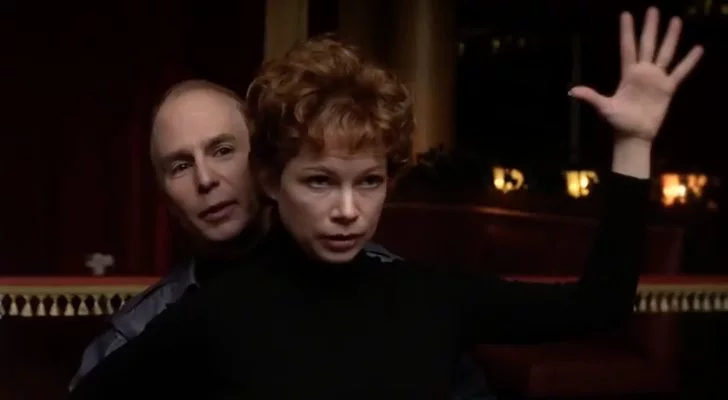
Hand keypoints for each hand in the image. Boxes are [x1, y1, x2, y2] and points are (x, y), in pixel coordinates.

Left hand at [569, 7, 703, 142]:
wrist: (633, 136)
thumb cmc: (618, 122)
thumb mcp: (604, 107)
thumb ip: (590, 96)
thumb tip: (571, 91)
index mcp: (627, 74)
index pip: (627, 48)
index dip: (627, 32)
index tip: (626, 14)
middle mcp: (642, 72)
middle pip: (647, 45)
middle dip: (650, 28)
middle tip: (653, 9)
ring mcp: (656, 79)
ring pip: (665, 53)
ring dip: (670, 38)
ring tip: (675, 20)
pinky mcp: (667, 88)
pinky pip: (680, 72)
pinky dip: (689, 61)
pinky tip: (697, 48)